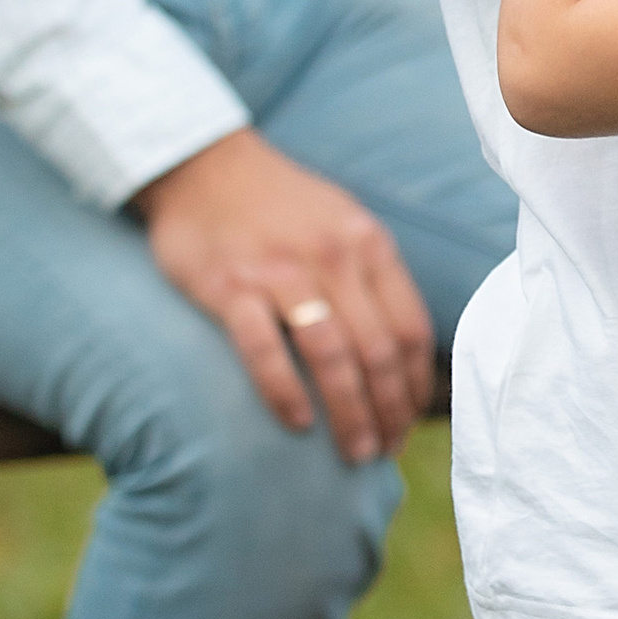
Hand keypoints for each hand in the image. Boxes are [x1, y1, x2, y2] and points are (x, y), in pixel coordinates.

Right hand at [136, 127, 434, 461]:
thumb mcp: (342, 223)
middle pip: (378, 351)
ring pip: (333, 355)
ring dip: (349, 413)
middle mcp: (333, 256)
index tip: (409, 424)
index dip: (415, 386)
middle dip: (388, 412)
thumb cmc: (278, 206)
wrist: (203, 164)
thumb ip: (372, 277)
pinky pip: (265, 349)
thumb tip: (403, 351)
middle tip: (384, 453)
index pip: (410, 329)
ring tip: (354, 454)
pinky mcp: (230, 285)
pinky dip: (285, 391)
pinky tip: (297, 424)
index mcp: (368, 244)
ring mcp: (281, 271)